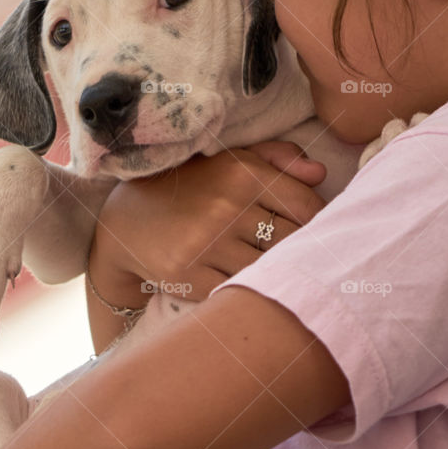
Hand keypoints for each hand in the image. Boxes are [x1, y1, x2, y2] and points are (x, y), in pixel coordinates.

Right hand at [87, 141, 327, 315]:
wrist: (127, 221)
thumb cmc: (193, 186)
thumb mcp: (232, 159)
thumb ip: (278, 159)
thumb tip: (321, 173)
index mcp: (242, 174)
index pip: (306, 207)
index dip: (319, 223)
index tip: (315, 231)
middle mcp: (225, 207)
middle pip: (292, 242)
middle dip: (299, 250)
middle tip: (300, 255)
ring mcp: (206, 244)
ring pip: (268, 269)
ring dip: (274, 272)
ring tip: (275, 269)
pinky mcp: (189, 276)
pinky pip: (239, 289)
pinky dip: (247, 288)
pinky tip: (245, 281)